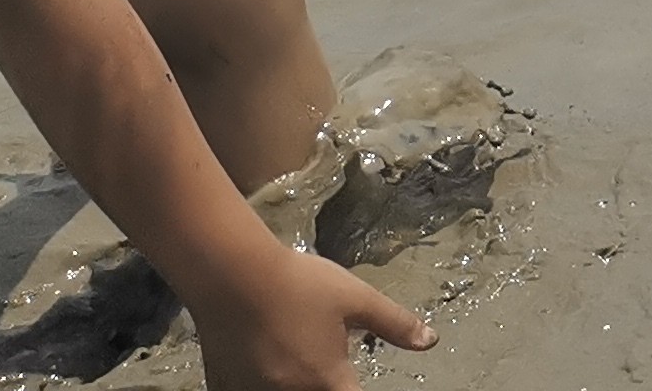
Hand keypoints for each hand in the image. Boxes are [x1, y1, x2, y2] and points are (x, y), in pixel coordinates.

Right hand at [185, 245, 434, 389]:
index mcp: (326, 380)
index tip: (354, 382)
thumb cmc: (298, 284)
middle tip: (327, 363)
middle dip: (328, 385)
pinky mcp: (223, 384)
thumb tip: (429, 341)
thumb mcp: (357, 299)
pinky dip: (260, 384)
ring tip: (297, 357)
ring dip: (296, 385)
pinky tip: (264, 365)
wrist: (231, 272)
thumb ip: (394, 324)